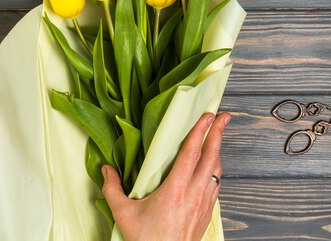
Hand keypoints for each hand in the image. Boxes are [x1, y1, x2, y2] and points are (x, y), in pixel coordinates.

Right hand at [102, 112, 230, 240]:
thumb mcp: (124, 214)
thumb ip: (113, 189)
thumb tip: (105, 170)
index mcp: (176, 190)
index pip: (191, 154)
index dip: (200, 132)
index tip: (207, 116)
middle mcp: (194, 195)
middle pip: (211, 157)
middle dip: (219, 133)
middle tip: (224, 116)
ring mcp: (203, 205)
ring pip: (216, 172)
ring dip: (218, 151)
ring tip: (218, 136)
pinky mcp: (206, 214)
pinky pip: (215, 186)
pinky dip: (215, 171)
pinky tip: (212, 167)